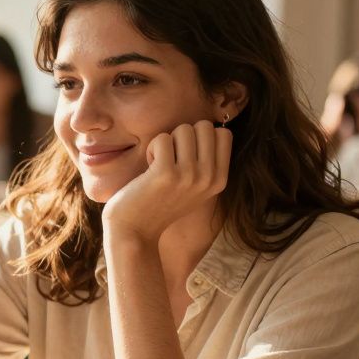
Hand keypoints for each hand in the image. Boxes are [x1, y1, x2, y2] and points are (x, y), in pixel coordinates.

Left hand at [101, 120, 229, 242]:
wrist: (134, 231)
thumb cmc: (158, 203)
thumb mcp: (194, 187)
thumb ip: (206, 162)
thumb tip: (210, 128)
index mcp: (219, 180)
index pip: (224, 134)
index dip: (200, 137)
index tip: (185, 156)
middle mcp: (209, 178)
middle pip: (204, 127)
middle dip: (182, 136)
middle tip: (169, 159)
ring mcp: (189, 176)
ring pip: (183, 129)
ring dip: (166, 142)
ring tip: (158, 164)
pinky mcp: (165, 174)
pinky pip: (161, 138)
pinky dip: (151, 148)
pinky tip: (147, 168)